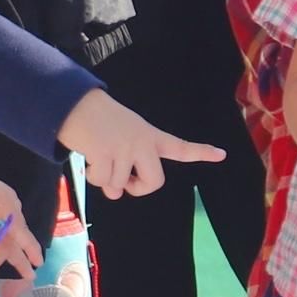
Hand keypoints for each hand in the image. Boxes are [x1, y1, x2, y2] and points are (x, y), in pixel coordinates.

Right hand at [56, 89, 226, 198]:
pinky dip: (92, 176)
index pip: (179, 146)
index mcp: (150, 135)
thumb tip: (116, 192)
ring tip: (97, 158)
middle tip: (123, 181)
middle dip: (138, 188)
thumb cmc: (97, 121)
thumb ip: (126, 165)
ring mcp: (125, 148)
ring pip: (119, 186)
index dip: (201, 152)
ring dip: (104, 179)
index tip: (222, 154)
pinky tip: (89, 158)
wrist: (75, 104)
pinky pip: (102, 182)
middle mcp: (142, 142)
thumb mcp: (121, 137)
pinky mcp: (106, 153)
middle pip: (154, 182)